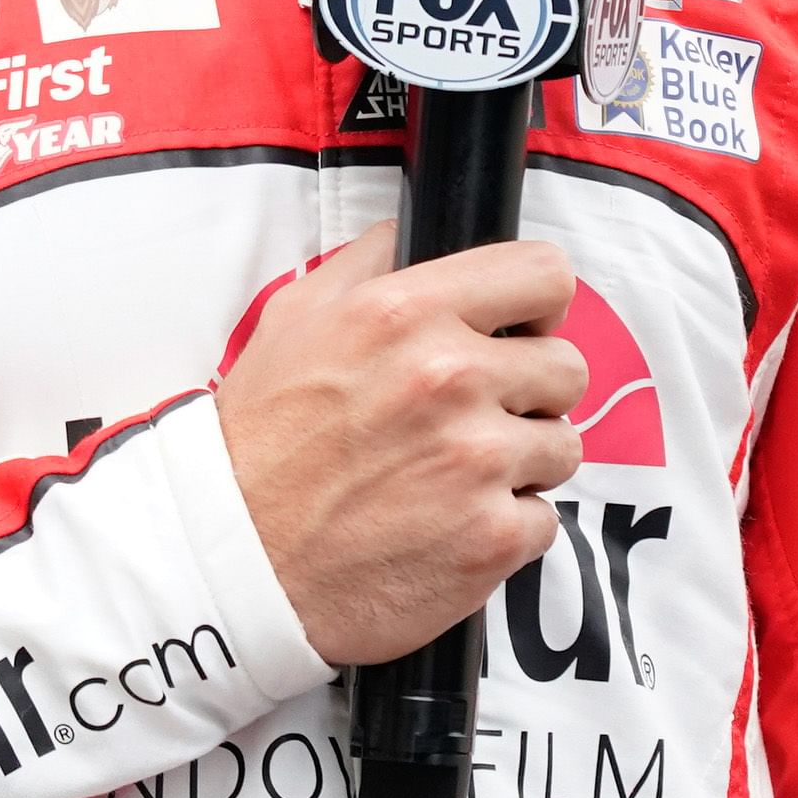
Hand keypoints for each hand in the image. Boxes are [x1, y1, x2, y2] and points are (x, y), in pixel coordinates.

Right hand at [215, 224, 585, 665]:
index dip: (537, 305)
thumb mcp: (293, 320)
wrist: (231, 562)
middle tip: (475, 418)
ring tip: (453, 478)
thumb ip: (365, 264)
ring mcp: (478, 462)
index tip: (519, 331)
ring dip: (520, 464)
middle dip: (529, 393)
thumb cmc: (258, 443)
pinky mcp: (492, 539)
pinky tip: (447, 528)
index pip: (544, 273)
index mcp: (407, 313)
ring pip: (562, 446)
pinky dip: (504, 529)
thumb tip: (409, 236)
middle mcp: (451, 378)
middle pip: (567, 367)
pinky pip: (544, 521)